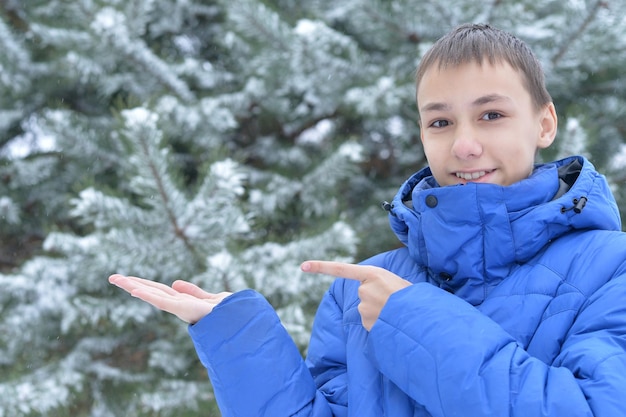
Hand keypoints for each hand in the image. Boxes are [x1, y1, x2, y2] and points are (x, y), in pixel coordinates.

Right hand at [109, 274, 231, 323]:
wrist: (242, 323)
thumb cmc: (230, 315)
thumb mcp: (211, 298)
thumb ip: (194, 292)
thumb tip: (175, 282)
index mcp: (185, 302)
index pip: (160, 291)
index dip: (145, 285)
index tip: (129, 282)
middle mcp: (180, 306)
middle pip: (153, 291)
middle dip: (133, 284)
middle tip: (112, 278)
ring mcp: (181, 309)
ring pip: (154, 295)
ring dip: (134, 287)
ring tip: (115, 279)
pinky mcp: (186, 310)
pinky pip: (164, 302)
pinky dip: (149, 296)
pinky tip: (135, 290)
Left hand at [301, 261, 410, 329]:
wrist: (422, 314)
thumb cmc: (412, 297)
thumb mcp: (396, 282)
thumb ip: (379, 285)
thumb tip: (374, 298)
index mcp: (372, 274)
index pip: (341, 269)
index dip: (321, 267)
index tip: (302, 266)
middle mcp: (364, 289)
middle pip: (363, 296)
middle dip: (375, 300)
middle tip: (393, 301)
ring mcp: (364, 306)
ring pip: (366, 310)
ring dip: (378, 312)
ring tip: (395, 311)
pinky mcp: (366, 322)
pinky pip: (370, 323)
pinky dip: (379, 323)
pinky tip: (391, 320)